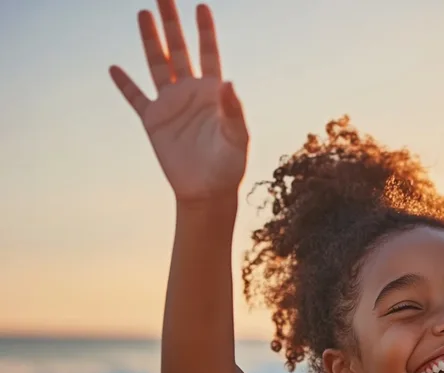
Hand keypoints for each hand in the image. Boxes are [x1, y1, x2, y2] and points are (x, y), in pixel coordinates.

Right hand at [109, 0, 247, 204]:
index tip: (201, 6)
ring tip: (142, 14)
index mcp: (213, 93)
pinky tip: (114, 68)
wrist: (208, 192)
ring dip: (151, 41)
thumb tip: (228, 82)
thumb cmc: (229, 166)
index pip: (209, 54)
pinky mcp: (153, 122)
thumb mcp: (238, 138)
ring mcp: (171, 105)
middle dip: (172, 23)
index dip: (205, 31)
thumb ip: (234, 111)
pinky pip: (136, 98)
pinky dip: (125, 84)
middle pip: (180, 49)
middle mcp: (191, 92)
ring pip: (157, 65)